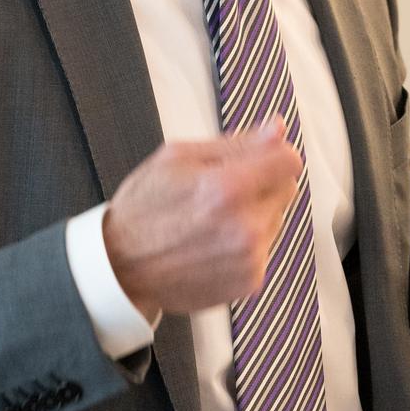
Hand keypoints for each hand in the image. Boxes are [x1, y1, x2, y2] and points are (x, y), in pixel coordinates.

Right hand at [102, 119, 301, 320]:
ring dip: (255, 213)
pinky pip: (266, 247)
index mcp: (227, 188)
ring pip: (276, 218)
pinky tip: (214, 242)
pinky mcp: (250, 282)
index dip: (273, 153)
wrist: (121, 267)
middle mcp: (245, 227)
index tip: (256, 158)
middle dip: (262, 182)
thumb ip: (237, 143)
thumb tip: (278, 129)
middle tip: (222, 190)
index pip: (289, 160)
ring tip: (213, 219)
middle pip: (286, 188)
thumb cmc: (145, 207)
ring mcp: (250, 259)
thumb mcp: (179, 157)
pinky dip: (247, 242)